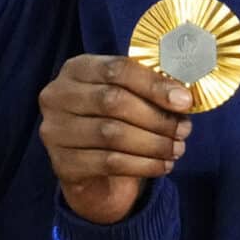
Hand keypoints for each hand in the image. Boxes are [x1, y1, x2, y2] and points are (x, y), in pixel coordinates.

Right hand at [39, 55, 193, 226]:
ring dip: (153, 143)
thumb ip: (149, 90)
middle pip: (112, 101)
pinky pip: (109, 163)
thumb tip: (183, 97)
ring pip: (111, 134)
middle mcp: (57, 96)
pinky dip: (143, 165)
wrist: (91, 170)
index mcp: (77, 69)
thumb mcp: (127, 97)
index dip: (154, 84)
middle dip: (156, 117)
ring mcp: (55, 131)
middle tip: (184, 129)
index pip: (116, 69)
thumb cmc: (114, 122)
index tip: (185, 100)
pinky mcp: (62, 164)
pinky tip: (162, 166)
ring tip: (176, 149)